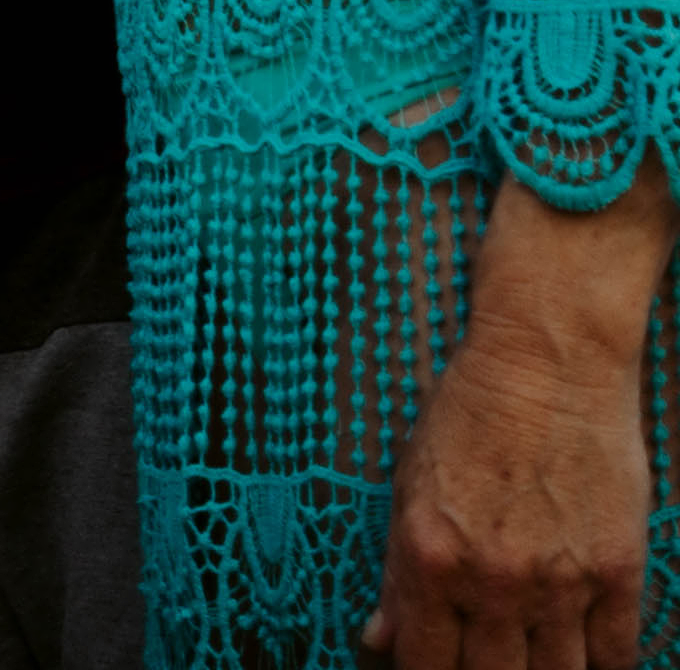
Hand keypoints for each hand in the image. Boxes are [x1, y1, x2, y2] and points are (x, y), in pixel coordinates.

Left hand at [364, 312, 652, 667]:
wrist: (547, 358)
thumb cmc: (470, 414)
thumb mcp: (410, 484)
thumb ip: (396, 572)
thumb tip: (378, 641)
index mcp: (431, 560)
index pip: (426, 669)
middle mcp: (493, 581)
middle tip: (489, 657)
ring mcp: (560, 581)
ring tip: (533, 656)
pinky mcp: (617, 571)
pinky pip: (615, 657)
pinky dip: (600, 664)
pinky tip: (585, 650)